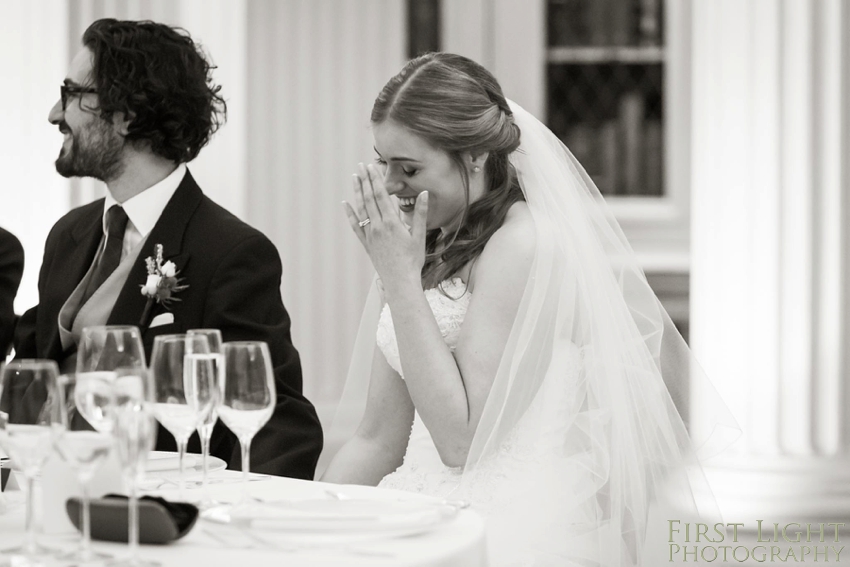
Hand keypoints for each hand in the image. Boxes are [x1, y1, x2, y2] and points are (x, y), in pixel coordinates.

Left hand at [343, 163, 428, 286]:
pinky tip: (345, 204)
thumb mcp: (420, 235)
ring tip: (354, 178)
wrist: (400, 280)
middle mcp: (378, 226)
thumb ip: (421, 213)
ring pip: (361, 209)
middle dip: (365, 180)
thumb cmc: (413, 259)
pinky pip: (355, 225)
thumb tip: (424, 193)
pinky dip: (350, 214)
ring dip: (357, 192)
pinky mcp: (366, 243)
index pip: (381, 195)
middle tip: (361, 165)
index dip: (375, 179)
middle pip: (369, 198)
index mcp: (392, 223)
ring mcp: (370, 235)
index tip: (371, 167)